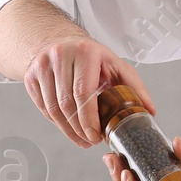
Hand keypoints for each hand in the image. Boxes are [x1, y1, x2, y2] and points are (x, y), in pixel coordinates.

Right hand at [24, 37, 155, 147]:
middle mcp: (60, 56)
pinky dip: (56, 123)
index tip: (96, 136)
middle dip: (79, 128)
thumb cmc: (91, 56)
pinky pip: (43, 107)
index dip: (89, 119)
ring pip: (53, 108)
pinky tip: (69, 128)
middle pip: (67, 104)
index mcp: (85, 51)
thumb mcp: (116, 65)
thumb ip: (135, 87)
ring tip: (82, 139)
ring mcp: (42, 66)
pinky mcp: (30, 77)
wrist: (58, 40)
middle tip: (91, 140)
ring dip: (68, 130)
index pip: (83, 92)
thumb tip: (150, 111)